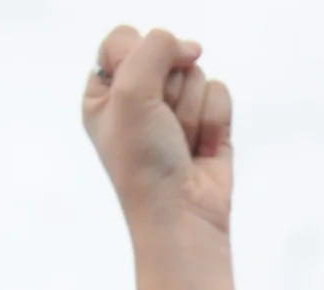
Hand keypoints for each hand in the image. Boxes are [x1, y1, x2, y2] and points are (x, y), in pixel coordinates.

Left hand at [83, 29, 232, 247]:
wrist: (180, 216)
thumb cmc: (143, 163)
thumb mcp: (131, 92)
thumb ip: (155, 48)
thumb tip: (191, 48)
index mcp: (104, 93)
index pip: (123, 39)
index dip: (138, 57)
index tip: (136, 94)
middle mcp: (138, 99)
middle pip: (166, 54)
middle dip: (169, 91)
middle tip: (161, 128)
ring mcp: (174, 110)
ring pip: (196, 73)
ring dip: (190, 112)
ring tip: (180, 144)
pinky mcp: (208, 122)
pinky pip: (219, 93)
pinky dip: (213, 121)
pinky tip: (201, 149)